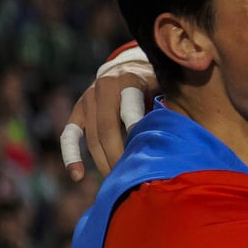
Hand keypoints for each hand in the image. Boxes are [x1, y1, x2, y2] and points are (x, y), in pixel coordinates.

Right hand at [60, 57, 158, 179]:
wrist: (126, 67)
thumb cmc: (153, 83)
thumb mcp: (163, 86)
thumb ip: (167, 104)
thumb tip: (179, 131)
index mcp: (129, 80)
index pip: (130, 109)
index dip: (134, 130)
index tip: (142, 153)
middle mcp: (104, 88)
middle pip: (107, 130)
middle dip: (117, 156)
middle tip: (129, 178)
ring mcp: (87, 100)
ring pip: (92, 137)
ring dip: (102, 161)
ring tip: (115, 180)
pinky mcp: (77, 110)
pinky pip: (69, 135)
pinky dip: (71, 156)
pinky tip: (78, 176)